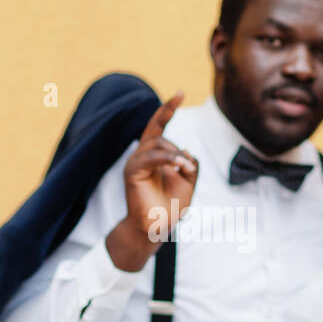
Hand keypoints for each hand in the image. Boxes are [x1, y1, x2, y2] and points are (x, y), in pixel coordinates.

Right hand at [106, 91, 198, 271]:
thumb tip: (186, 151)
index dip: (168, 109)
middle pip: (155, 128)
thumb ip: (190, 164)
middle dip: (172, 131)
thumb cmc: (169, 207)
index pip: (159, 126)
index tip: (180, 92)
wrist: (156, 229)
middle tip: (187, 163)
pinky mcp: (132, 172)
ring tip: (186, 170)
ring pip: (157, 143)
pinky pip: (150, 156)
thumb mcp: (188, 183)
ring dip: (176, 154)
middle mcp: (143, 155)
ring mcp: (136, 162)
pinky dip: (167, 159)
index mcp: (155, 155)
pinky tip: (178, 167)